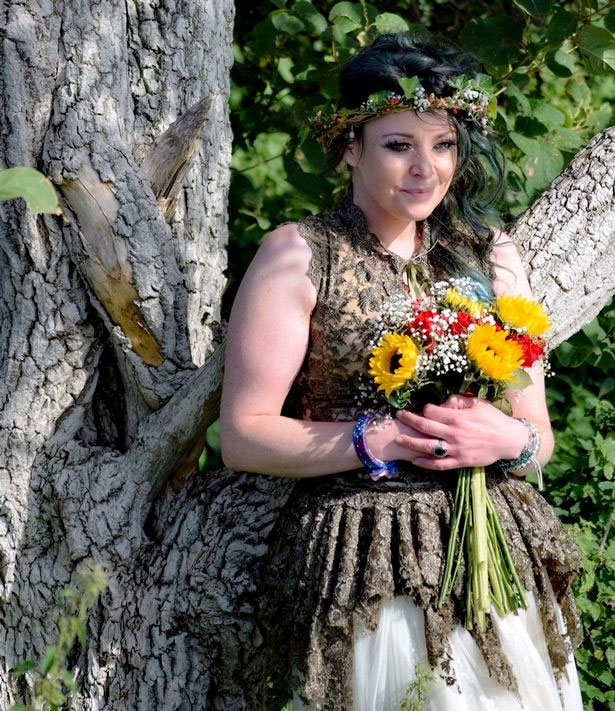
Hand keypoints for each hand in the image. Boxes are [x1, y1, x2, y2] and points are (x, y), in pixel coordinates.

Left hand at [393, 395, 528, 469]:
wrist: (509, 440)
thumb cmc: (494, 419)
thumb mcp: (478, 404)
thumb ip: (459, 400)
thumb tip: (444, 400)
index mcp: (458, 417)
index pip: (431, 412)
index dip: (424, 409)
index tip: (421, 408)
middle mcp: (454, 433)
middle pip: (424, 427)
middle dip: (409, 420)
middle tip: (398, 416)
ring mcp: (456, 449)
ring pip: (428, 446)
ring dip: (410, 442)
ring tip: (398, 439)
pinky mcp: (460, 462)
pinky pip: (439, 465)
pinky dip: (425, 463)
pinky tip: (415, 460)